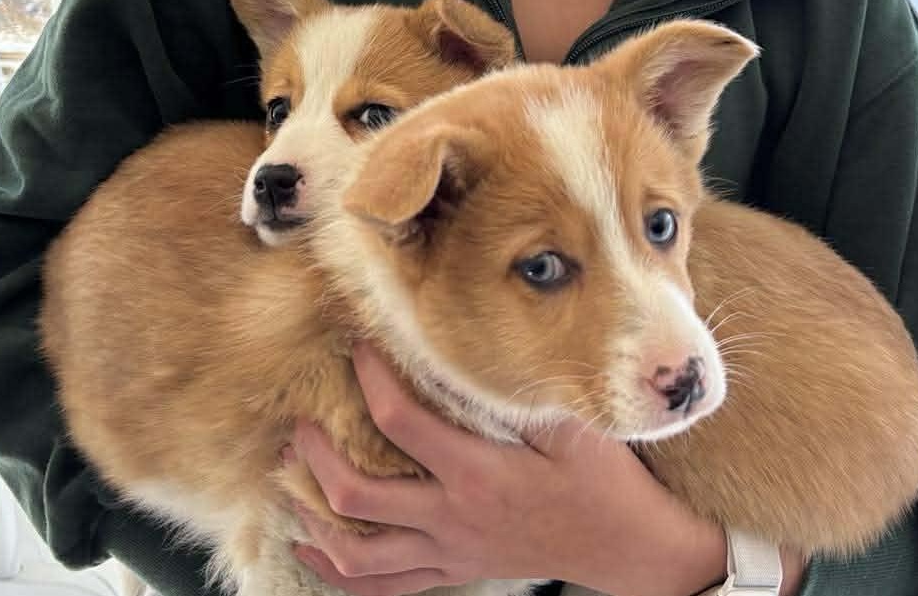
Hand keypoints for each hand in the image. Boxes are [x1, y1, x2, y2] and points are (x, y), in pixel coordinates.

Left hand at [285, 342, 731, 595]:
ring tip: (289, 483)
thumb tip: (486, 347)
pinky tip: (313, 550)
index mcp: (477, 473)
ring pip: (359, 553)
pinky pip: (385, 587)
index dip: (371, 377)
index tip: (357, 345)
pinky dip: (340, 573)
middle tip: (299, 423)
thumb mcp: (574, 427)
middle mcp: (452, 518)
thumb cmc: (604, 482)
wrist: (628, 549)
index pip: (400, 421)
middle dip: (316, 458)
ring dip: (315, 517)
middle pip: (357, 496)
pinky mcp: (457, 571)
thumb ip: (527, 392)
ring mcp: (450, 552)